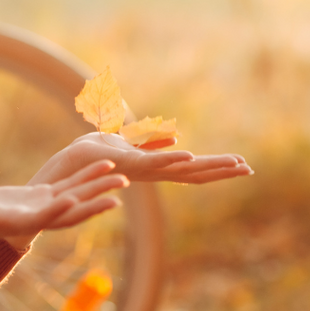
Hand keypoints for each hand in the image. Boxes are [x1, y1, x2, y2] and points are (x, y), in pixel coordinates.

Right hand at [0, 160, 127, 247]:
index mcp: (21, 223)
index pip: (44, 217)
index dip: (59, 209)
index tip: (74, 199)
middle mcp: (39, 217)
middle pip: (72, 209)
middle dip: (95, 200)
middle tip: (119, 188)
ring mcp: (43, 206)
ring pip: (77, 196)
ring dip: (98, 186)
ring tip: (121, 176)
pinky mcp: (43, 196)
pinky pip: (70, 185)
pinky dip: (86, 176)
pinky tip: (103, 166)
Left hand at [31, 132, 251, 185]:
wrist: (60, 170)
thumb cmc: (88, 157)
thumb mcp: (124, 142)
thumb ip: (148, 140)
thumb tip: (175, 136)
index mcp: (151, 167)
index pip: (190, 168)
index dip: (215, 167)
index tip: (242, 164)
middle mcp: (148, 174)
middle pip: (192, 173)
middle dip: (220, 170)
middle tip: (249, 169)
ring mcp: (138, 171)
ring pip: (178, 170)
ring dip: (205, 166)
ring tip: (233, 164)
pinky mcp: (123, 165)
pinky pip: (150, 163)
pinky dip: (170, 159)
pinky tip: (190, 155)